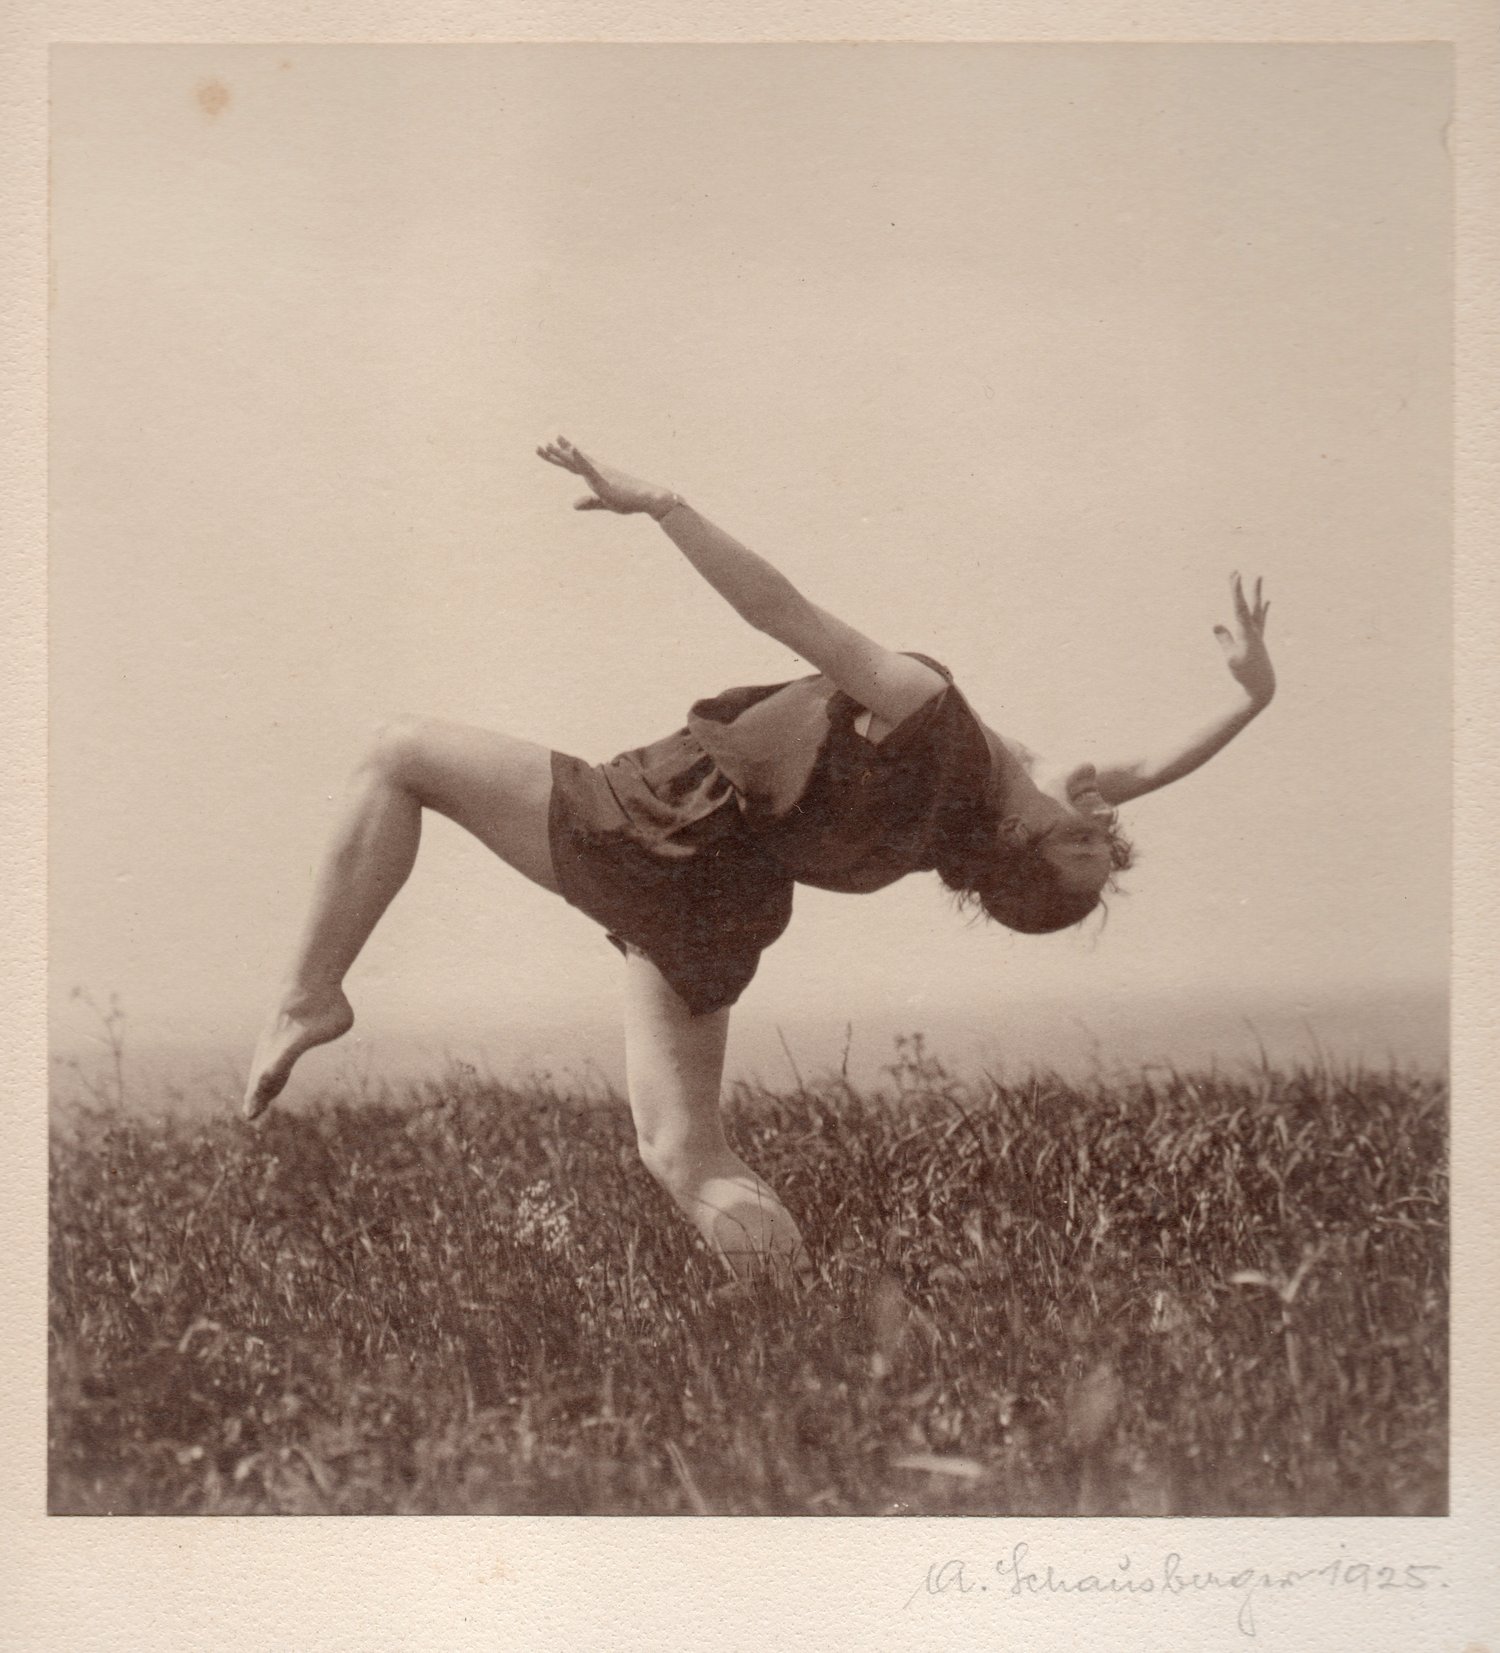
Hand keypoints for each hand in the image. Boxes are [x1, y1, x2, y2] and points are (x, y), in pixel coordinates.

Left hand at [535, 435, 676, 516]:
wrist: (646, 499)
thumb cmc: (629, 500)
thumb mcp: (604, 502)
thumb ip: (589, 502)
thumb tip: (573, 505)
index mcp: (595, 475)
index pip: (575, 464)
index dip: (562, 456)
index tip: (552, 445)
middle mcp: (595, 470)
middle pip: (570, 461)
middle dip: (554, 454)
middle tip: (539, 446)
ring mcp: (598, 472)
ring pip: (575, 461)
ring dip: (561, 453)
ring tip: (547, 444)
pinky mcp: (602, 478)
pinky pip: (588, 466)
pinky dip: (579, 457)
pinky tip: (571, 449)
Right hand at [1213, 572, 1274, 707]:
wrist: (1263, 686)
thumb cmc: (1245, 674)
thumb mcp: (1232, 658)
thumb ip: (1225, 640)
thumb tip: (1216, 624)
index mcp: (1246, 633)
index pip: (1240, 608)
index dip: (1236, 591)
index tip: (1235, 575)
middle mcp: (1255, 630)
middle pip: (1248, 604)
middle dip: (1243, 587)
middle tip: (1237, 572)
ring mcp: (1258, 634)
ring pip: (1258, 608)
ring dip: (1257, 593)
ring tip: (1259, 578)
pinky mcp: (1259, 639)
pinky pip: (1262, 620)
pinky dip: (1264, 609)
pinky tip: (1267, 602)